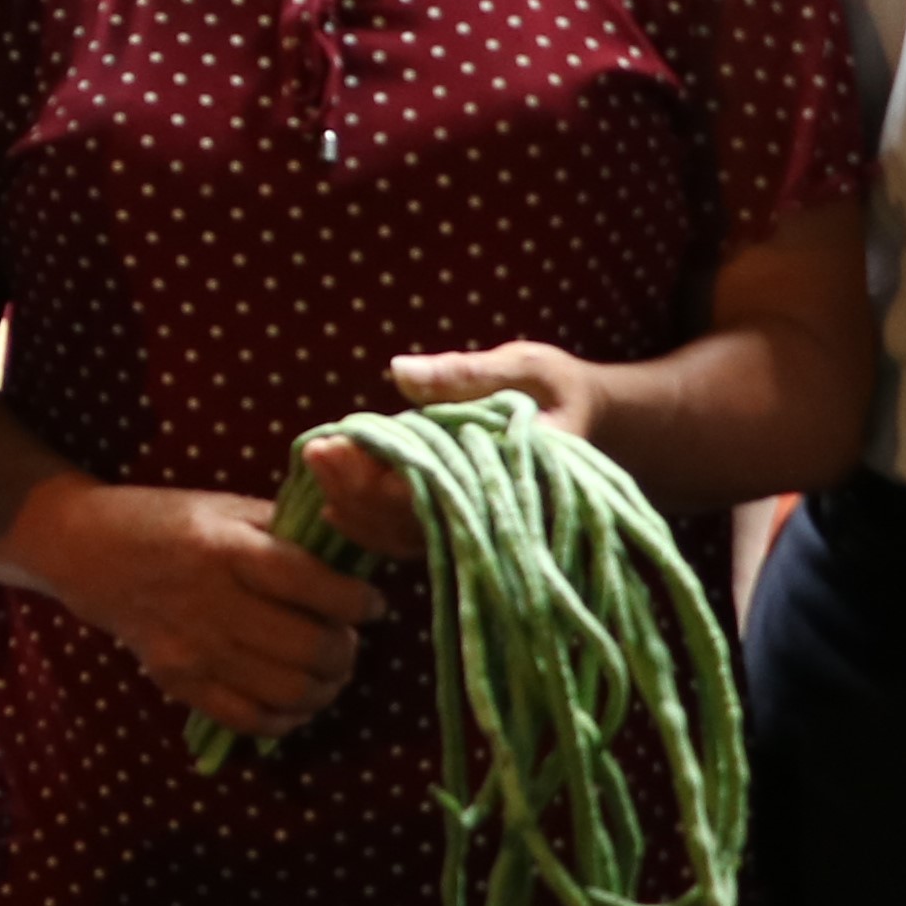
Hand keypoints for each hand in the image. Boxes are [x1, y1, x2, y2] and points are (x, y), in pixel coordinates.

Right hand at [8, 473, 385, 737]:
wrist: (87, 551)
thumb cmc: (168, 521)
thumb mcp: (227, 508)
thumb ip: (288, 532)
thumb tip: (355, 557)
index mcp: (228, 549)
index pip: (314, 585)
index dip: (359, 602)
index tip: (372, 603)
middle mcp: (212, 603)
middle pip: (310, 649)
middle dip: (347, 651)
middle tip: (348, 639)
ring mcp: (192, 649)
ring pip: (288, 692)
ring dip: (324, 688)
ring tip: (327, 671)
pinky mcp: (177, 682)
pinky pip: (249, 720)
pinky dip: (285, 718)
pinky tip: (292, 698)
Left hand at [314, 342, 611, 555]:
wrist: (590, 420)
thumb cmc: (558, 388)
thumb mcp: (525, 367)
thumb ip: (465, 373)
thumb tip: (399, 372)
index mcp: (512, 476)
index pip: (434, 491)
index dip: (378, 473)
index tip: (337, 443)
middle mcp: (493, 512)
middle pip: (411, 518)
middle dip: (355, 485)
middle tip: (315, 451)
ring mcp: (476, 524)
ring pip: (405, 536)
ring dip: (354, 504)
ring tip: (317, 464)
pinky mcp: (463, 525)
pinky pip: (410, 538)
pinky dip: (369, 523)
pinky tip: (333, 503)